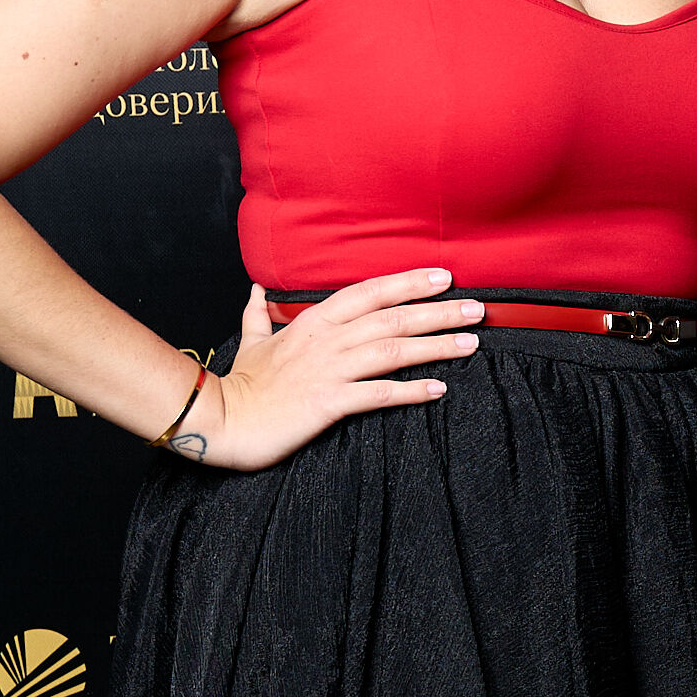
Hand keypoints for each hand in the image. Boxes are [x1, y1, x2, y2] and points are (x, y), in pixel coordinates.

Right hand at [185, 271, 483, 471]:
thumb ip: (258, 314)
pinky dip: (410, 391)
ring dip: (434, 346)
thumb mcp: (251, 341)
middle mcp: (325, 341)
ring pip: (391, 351)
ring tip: (470, 343)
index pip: (369, 293)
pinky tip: (439, 390)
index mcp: (312, 322)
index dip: (407, 282)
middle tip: (477, 308)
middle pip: (391, 318)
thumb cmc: (241, 384)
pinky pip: (377, 394)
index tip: (443, 277)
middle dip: (437, 311)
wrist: (219, 419)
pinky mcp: (327, 403)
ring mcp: (327, 371)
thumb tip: (256, 289)